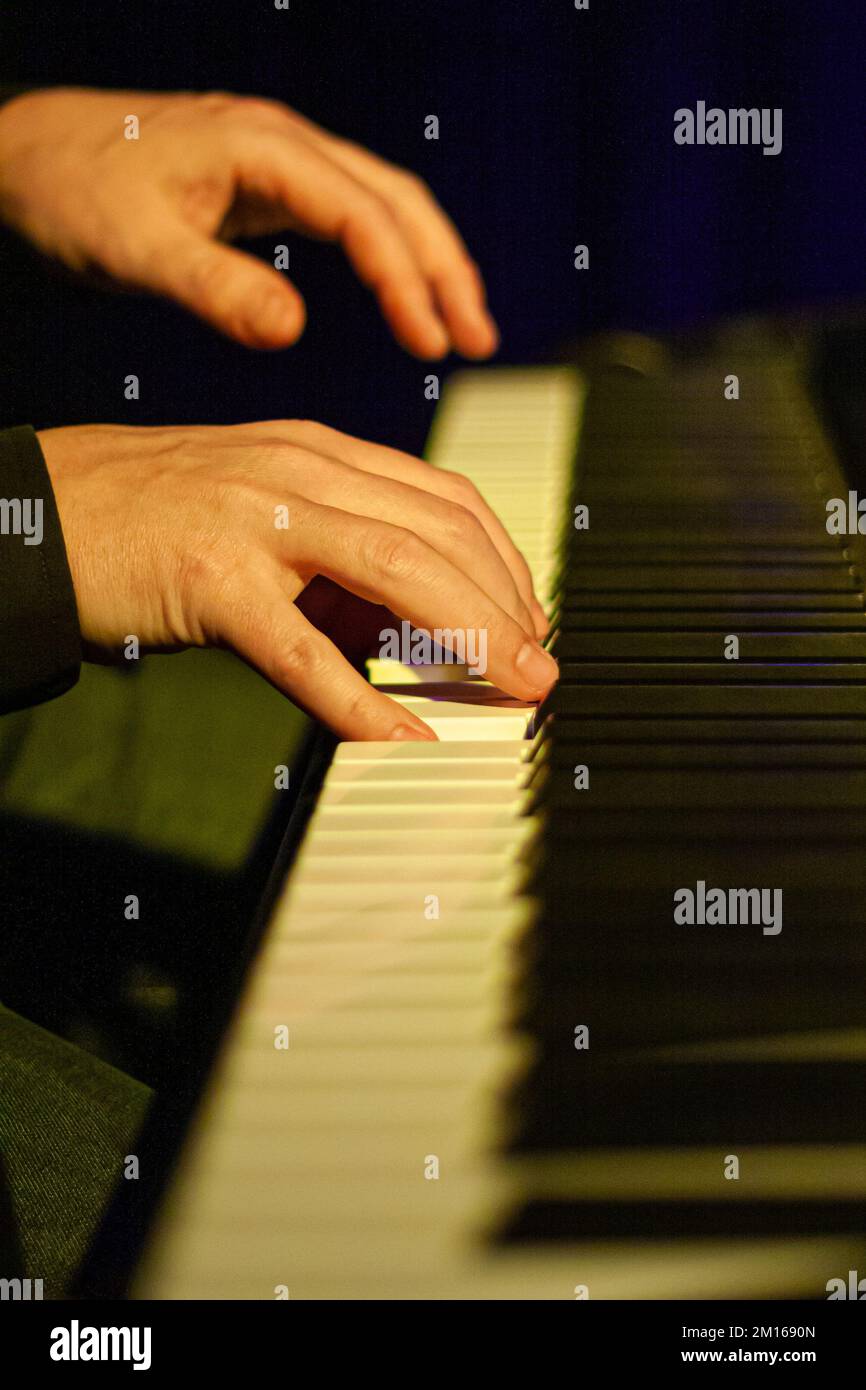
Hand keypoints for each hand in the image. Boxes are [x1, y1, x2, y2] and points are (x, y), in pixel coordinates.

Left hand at [0, 86, 497, 357]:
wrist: (29, 155)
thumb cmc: (74, 189)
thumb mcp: (137, 247)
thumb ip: (215, 288)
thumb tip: (292, 331)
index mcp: (262, 146)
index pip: (363, 215)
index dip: (406, 281)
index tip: (433, 343)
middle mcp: (283, 143)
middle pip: (396, 199)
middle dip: (445, 269)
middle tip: (479, 340)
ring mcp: (279, 160)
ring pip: (381, 204)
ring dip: (426, 262)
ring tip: (459, 328)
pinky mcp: (267, 184)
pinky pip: (349, 217)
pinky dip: (386, 257)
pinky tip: (400, 298)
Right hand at [38, 420, 554, 740]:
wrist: (39, 510)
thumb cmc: (151, 520)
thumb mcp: (263, 520)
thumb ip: (338, 567)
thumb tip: (415, 637)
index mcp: (319, 454)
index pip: (444, 500)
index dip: (503, 564)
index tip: (530, 622)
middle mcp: (300, 471)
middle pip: (439, 532)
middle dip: (507, 605)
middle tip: (540, 670)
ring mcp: (256, 519)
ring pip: (396, 569)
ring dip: (470, 635)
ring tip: (510, 691)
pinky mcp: (211, 579)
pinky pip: (305, 649)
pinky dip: (365, 699)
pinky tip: (404, 738)